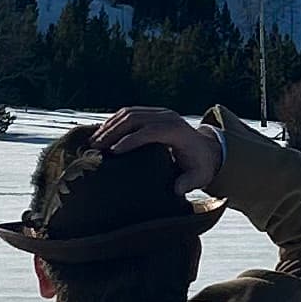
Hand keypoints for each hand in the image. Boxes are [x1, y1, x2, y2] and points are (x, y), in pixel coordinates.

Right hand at [91, 103, 222, 193]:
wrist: (206, 149)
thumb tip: (175, 188)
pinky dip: (114, 122)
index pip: (151, 131)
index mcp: (178, 131)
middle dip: (113, 132)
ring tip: (94, 141)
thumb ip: (188, 183)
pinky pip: (130, 113)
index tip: (113, 151)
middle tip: (96, 147)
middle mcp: (168, 117)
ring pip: (130, 113)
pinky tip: (102, 134)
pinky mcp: (153, 113)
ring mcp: (160, 113)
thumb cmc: (200, 165)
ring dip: (110, 126)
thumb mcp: (198, 177)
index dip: (131, 140)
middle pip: (136, 118)